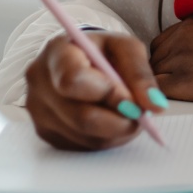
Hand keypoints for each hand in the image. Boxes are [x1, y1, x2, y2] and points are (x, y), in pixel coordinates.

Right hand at [25, 32, 165, 150]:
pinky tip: (113, 122)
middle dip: (118, 120)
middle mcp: (40, 83)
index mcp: (57, 52)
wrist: (79, 58)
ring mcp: (37, 111)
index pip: (73, 80)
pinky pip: (79, 145)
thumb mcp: (126, 48)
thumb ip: (140, 73)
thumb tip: (154, 105)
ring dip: (115, 132)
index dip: (106, 94)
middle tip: (141, 116)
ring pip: (83, 135)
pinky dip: (104, 138)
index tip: (132, 101)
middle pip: (80, 115)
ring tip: (130, 115)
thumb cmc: (103, 51)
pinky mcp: (44, 132)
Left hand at [150, 14, 192, 104]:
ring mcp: (181, 58)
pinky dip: (159, 100)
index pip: (164, 41)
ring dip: (162, 87)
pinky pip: (155, 92)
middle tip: (181, 87)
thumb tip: (192, 59)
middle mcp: (183, 35)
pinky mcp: (183, 82)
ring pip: (153, 75)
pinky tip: (177, 105)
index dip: (168, 59)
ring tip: (183, 98)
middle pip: (155, 57)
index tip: (180, 71)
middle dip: (163, 72)